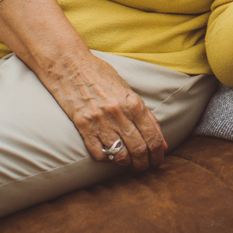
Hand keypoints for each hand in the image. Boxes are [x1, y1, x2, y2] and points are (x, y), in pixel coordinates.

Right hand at [47, 52, 167, 170]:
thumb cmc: (101, 76)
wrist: (70, 65)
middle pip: (139, 149)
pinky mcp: (83, 126)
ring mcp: (100, 121)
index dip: (158, 154)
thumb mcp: (128, 91)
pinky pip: (98, 153)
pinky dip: (105, 158)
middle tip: (144, 167)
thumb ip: (146, 116)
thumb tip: (163, 141)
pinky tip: (108, 154)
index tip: (157, 162)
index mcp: (133, 103)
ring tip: (127, 162)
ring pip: (119, 155)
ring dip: (125, 163)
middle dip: (144, 163)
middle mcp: (118, 113)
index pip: (153, 137)